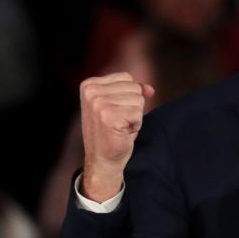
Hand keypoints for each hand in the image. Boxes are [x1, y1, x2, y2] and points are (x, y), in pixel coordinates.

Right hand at [80, 73, 154, 201]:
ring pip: (138, 100)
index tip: (113, 112)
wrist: (102, 160)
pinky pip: (139, 113)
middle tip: (117, 122)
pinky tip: (122, 133)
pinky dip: (136, 125)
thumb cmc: (111, 132)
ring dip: (134, 116)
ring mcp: (99, 104)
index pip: (126, 77)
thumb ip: (133, 91)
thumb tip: (150, 89)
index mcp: (89, 85)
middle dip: (132, 107)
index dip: (128, 97)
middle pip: (134, 87)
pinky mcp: (109, 117)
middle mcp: (91, 92)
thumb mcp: (118, 105)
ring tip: (119, 127)